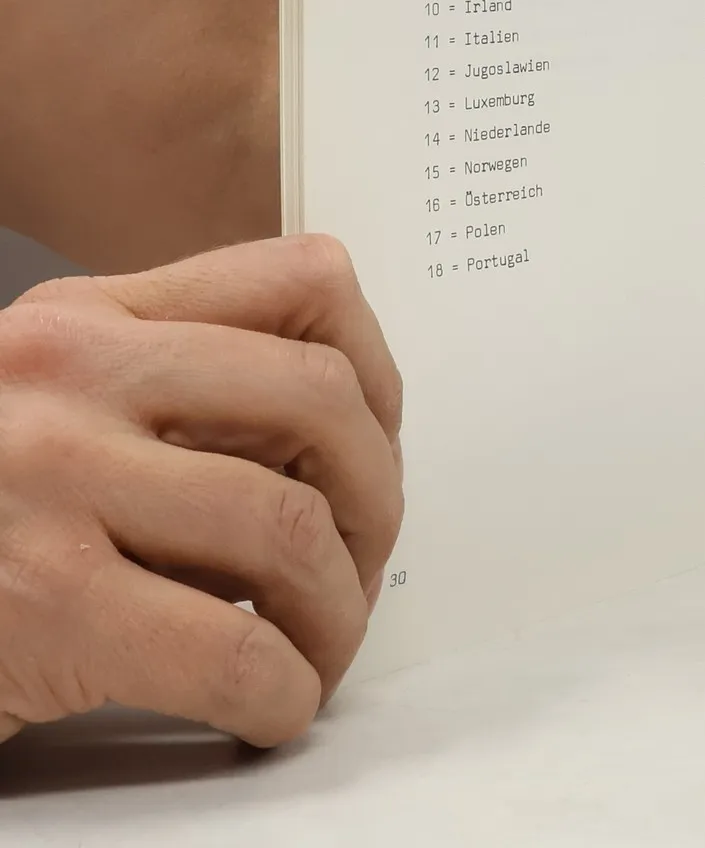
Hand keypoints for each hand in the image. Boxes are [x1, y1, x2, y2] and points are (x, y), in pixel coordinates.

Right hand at [0, 234, 402, 747]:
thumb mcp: (58, 411)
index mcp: (89, 316)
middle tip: (363, 559)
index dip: (377, 368)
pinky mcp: (43, 604)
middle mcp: (71, 372)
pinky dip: (283, 690)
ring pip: (289, 524)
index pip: (304, 281)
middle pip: (321, 397)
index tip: (377, 439)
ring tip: (319, 647)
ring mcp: (50, 479)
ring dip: (337, 609)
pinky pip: (232, 649)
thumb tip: (349, 451)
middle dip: (375, 494)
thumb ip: (180, 398)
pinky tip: (273, 707)